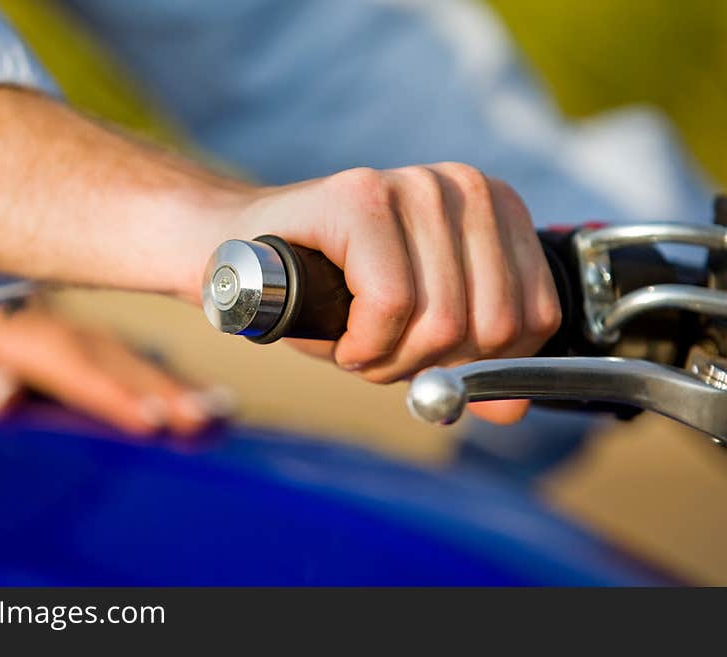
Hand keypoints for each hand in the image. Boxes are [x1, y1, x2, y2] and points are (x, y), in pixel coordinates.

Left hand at [0, 303, 233, 435]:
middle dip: (166, 398)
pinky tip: (224, 408)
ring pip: (152, 371)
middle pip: (129, 372)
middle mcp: (87, 342)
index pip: (79, 372)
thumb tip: (2, 393)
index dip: (115, 397)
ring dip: (187, 394)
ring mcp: (113, 347)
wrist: (3, 313)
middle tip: (202, 421)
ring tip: (221, 416)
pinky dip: (193, 389)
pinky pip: (164, 373)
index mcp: (40, 345)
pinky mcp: (130, 358)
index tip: (151, 421)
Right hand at [229, 164, 560, 423]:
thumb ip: (473, 366)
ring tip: (359, 343)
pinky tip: (341, 337)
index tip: (431, 360)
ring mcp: (413, 185)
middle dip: (432, 365)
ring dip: (392, 361)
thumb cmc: (333, 295)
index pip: (537, 316)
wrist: (243, 260)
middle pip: (493, 325)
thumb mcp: (417, 334)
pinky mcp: (361, 197)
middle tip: (384, 355)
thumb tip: (510, 410)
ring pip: (444, 321)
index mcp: (494, 209)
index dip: (483, 364)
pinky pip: (391, 305)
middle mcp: (463, 187)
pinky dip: (364, 345)